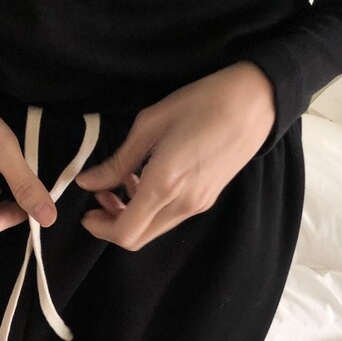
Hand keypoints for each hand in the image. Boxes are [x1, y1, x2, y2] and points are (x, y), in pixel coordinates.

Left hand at [73, 61, 275, 250]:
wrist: (254, 102)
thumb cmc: (201, 104)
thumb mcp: (149, 126)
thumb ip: (117, 162)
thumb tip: (88, 182)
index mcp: (164, 185)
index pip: (125, 232)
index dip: (100, 229)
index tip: (86, 213)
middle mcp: (183, 203)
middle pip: (138, 238)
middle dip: (112, 224)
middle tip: (99, 197)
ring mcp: (198, 204)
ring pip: (153, 229)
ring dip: (131, 215)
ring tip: (120, 183)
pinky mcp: (207, 199)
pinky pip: (170, 216)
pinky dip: (150, 208)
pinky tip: (144, 180)